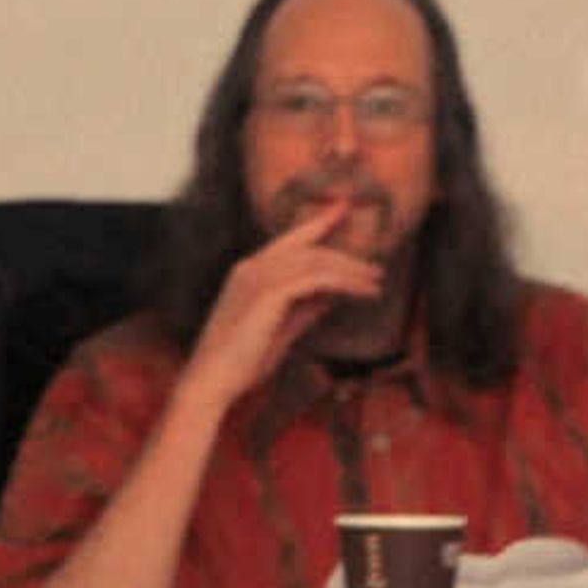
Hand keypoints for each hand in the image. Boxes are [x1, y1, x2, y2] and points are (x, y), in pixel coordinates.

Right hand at [174, 198, 385, 418]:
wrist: (212, 380)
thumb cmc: (242, 362)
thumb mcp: (281, 330)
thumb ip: (305, 309)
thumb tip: (332, 295)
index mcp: (250, 271)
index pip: (291, 239)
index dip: (319, 221)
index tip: (343, 207)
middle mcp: (253, 266)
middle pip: (310, 249)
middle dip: (346, 257)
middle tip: (376, 269)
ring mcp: (258, 277)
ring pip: (315, 261)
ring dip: (350, 271)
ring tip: (375, 283)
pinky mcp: (268, 293)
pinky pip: (316, 279)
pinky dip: (343, 283)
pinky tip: (360, 292)